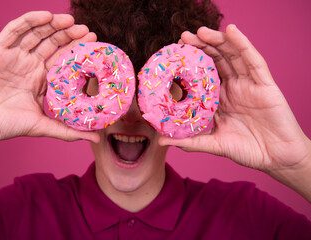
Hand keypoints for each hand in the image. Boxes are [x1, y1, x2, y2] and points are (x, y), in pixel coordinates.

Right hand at [0, 11, 99, 155]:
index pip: (64, 61)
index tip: (93, 45)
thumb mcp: (40, 126)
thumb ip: (67, 131)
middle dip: (70, 36)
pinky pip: (15, 30)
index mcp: (42, 80)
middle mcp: (30, 65)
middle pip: (54, 44)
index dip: (78, 52)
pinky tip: (46, 16)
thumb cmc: (4, 125)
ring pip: (37, 34)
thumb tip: (96, 139)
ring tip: (70, 20)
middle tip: (86, 31)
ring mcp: (14, 56)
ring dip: (54, 25)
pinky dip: (30, 21)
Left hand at [160, 25, 310, 173]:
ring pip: (232, 55)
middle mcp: (234, 87)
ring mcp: (249, 84)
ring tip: (201, 31)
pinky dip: (243, 44)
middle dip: (201, 46)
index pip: (204, 74)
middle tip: (184, 37)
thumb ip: (190, 141)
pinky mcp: (265, 84)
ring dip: (218, 41)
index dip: (192, 62)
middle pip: (217, 60)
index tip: (175, 53)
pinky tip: (232, 31)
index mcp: (221, 98)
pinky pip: (253, 61)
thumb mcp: (214, 143)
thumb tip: (161, 141)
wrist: (276, 158)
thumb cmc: (248, 150)